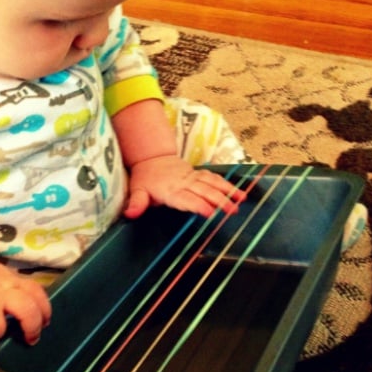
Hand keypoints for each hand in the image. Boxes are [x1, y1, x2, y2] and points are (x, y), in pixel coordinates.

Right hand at [0, 256, 50, 346]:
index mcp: (10, 282)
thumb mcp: (0, 275)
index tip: (45, 322)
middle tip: (30, 338)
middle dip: (33, 327)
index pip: (37, 293)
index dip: (46, 310)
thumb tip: (32, 305)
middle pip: (27, 311)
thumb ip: (14, 287)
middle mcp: (0, 294)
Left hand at [123, 155, 244, 219]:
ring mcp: (192, 177)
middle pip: (204, 192)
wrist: (151, 157)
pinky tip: (237, 191)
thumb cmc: (145, 179)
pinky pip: (213, 178)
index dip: (199, 205)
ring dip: (227, 191)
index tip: (210, 213)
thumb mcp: (137, 191)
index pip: (187, 199)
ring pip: (212, 183)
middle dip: (220, 201)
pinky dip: (226, 184)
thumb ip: (136, 203)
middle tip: (232, 211)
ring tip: (241, 200)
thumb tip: (130, 214)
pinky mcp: (197, 173)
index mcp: (170, 190)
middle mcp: (184, 183)